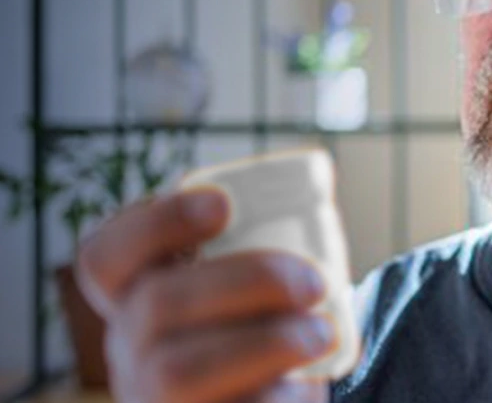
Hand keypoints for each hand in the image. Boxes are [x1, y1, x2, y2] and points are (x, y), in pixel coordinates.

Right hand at [76, 188, 333, 402]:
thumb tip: (319, 175)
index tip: (223, 205)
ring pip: (177, 371)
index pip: (105, 258)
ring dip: (264, 343)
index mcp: (136, 301)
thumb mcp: (243, 289)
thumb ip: (258, 242)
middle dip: (247, 281)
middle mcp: (131, 351)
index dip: (155, 224)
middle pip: (156, 305)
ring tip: (323, 333)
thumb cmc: (258, 332)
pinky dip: (277, 397)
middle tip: (315, 281)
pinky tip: (310, 383)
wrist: (266, 402)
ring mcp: (154, 401)